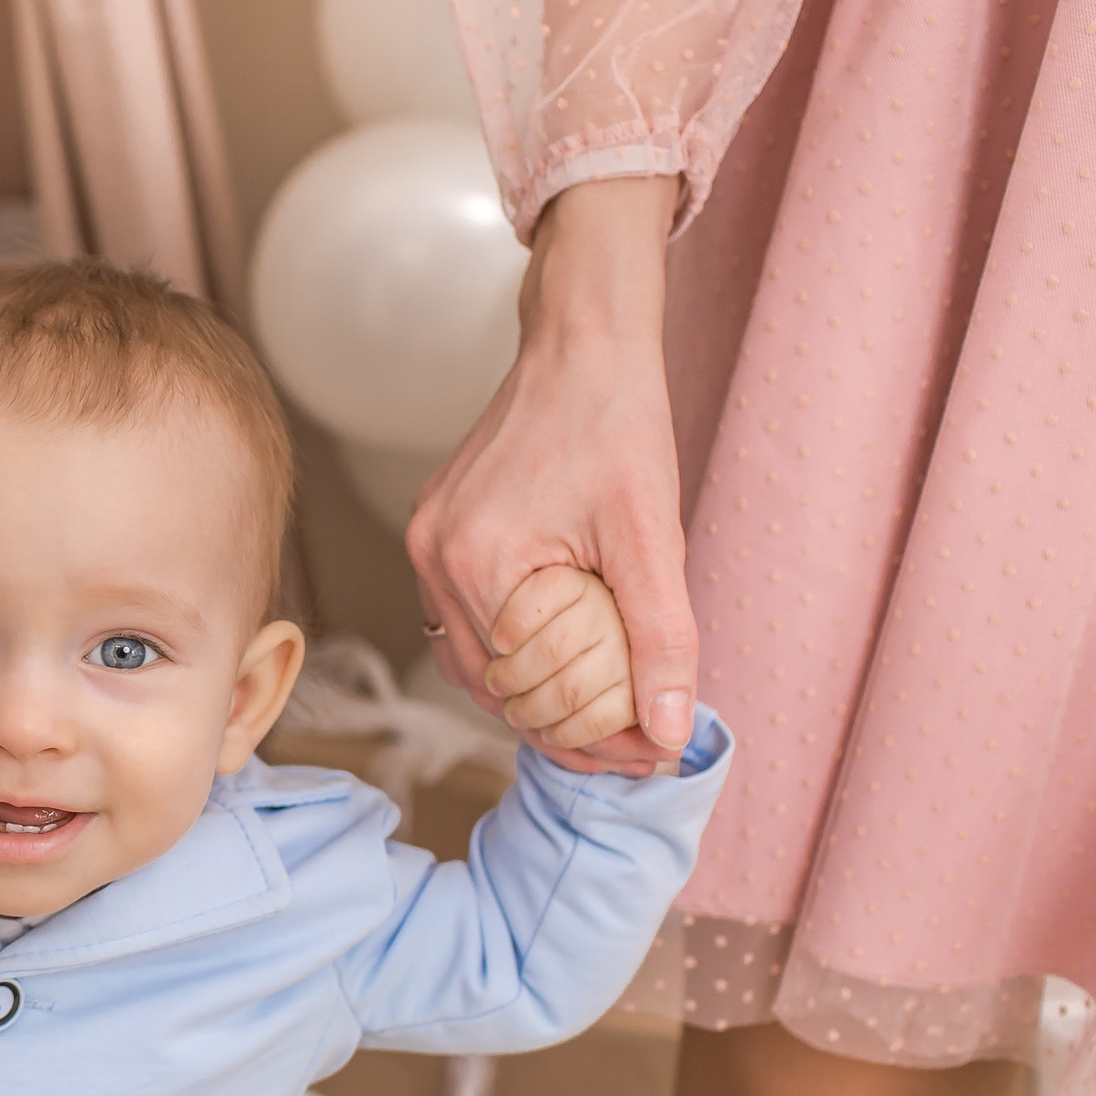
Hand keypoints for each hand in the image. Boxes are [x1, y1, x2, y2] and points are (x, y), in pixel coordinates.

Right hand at [404, 174, 693, 775]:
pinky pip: (465, 621)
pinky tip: (566, 658)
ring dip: (531, 694)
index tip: (648, 753)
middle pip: (487, 688)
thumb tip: (669, 733)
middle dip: (561, 727)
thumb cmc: (616, 423)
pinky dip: (512, 652)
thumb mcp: (652, 536)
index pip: (519, 694)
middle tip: (636, 744)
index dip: (585, 739)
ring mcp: (426, 543)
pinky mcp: (438, 531)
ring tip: (604, 714)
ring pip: (470, 662)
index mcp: (472, 561)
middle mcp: (431, 558)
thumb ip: (660, 638)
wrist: (581, 342)